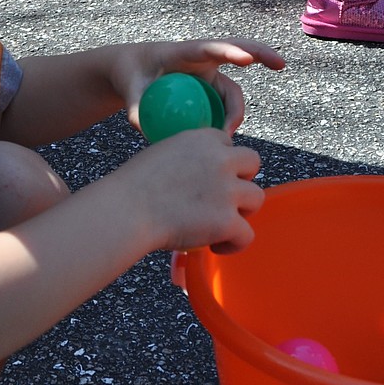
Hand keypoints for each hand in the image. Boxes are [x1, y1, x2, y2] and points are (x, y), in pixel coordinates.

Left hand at [114, 37, 284, 136]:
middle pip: (237, 53)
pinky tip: (221, 139)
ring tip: (224, 136)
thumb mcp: (130, 90)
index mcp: (183, 51)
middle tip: (281, 63)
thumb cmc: (130, 76)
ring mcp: (209, 73)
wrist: (131, 72)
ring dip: (235, 112)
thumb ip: (135, 108)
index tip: (246, 59)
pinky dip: (227, 120)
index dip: (229, 51)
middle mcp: (202, 59)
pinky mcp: (211, 87)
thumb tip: (144, 130)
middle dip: (261, 53)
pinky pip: (225, 104)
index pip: (210, 48)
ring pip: (232, 91)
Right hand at [127, 127, 263, 253]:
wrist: (126, 211)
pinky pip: (247, 235)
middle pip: (252, 163)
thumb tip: (198, 176)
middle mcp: (220, 160)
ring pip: (257, 198)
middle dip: (241, 180)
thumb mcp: (162, 153)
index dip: (221, 162)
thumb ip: (187, 158)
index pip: (228, 143)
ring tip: (220, 224)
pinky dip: (234, 243)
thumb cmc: (133, 188)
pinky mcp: (228, 221)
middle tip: (222, 198)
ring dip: (241, 211)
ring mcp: (227, 190)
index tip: (208, 178)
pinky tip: (215, 246)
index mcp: (202, 139)